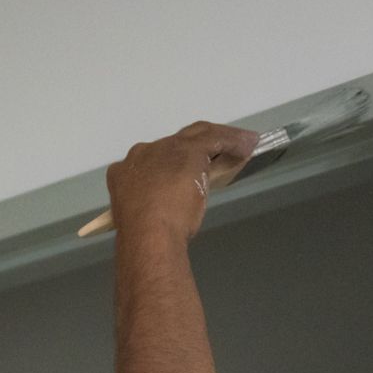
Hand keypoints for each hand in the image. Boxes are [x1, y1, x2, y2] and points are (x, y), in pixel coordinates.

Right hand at [104, 120, 261, 241]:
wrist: (148, 234)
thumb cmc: (144, 236)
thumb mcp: (145, 220)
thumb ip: (153, 209)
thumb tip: (165, 215)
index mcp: (124, 172)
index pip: (151, 164)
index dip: (169, 167)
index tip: (183, 177)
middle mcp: (142, 155)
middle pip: (173, 145)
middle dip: (193, 150)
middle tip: (214, 158)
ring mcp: (165, 150)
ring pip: (195, 136)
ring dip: (219, 140)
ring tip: (240, 145)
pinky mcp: (189, 151)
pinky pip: (215, 139)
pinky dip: (232, 140)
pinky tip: (247, 144)